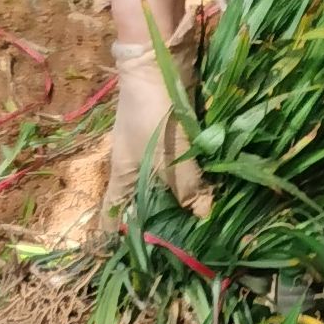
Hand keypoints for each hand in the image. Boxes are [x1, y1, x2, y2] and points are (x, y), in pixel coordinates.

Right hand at [99, 32, 197, 231]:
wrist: (157, 59)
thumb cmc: (154, 113)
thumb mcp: (170, 157)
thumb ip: (188, 190)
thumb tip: (205, 221)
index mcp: (123, 180)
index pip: (112, 221)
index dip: (120, 244)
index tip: (138, 263)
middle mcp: (133, 170)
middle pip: (143, 209)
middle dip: (162, 229)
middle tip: (188, 250)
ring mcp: (148, 152)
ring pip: (164, 189)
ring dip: (181, 206)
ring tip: (205, 227)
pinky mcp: (168, 136)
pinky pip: (179, 168)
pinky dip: (192, 180)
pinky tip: (212, 190)